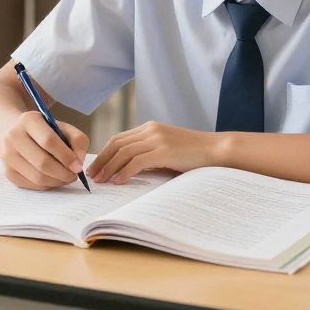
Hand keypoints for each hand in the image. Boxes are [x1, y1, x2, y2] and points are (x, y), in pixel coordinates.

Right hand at [0, 110, 89, 189]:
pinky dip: (47, 186)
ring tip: (66, 178)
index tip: (78, 166)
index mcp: (29, 120)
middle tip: (74, 175)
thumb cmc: (44, 131)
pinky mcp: (8, 172)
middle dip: (63, 173)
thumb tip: (79, 161)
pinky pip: (32, 185)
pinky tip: (54, 180)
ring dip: (57, 181)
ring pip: (37, 177)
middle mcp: (13, 136)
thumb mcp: (62, 127)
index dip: (66, 156)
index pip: (48, 140)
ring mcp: (8, 156)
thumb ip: (77, 139)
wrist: (17, 134)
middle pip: (42, 162)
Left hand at [88, 122, 217, 183]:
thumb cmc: (193, 155)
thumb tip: (127, 171)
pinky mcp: (164, 150)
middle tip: (92, 175)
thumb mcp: (167, 151)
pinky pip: (137, 161)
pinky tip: (119, 181)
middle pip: (117, 143)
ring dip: (109, 167)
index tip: (96, 166)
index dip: (104, 152)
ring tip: (101, 180)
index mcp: (150, 128)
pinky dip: (125, 171)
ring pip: (124, 152)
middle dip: (102, 160)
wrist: (217, 150)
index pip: (119, 138)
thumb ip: (149, 156)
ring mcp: (157, 139)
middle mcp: (150, 130)